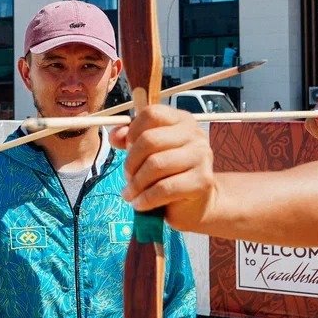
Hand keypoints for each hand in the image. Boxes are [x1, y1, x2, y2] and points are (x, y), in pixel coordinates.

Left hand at [109, 104, 216, 233]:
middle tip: (127, 178)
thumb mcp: (149, 152)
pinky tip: (140, 204)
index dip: (132, 132)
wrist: (196, 204)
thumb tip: (114, 136)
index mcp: (181, 120)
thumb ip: (130, 140)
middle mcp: (194, 134)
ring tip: (130, 194)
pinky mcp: (203, 180)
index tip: (127, 149)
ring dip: (136, 184)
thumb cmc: (169, 174)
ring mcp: (201, 156)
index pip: (151, 114)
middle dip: (131, 162)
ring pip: (156, 164)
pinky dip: (146, 198)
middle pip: (150, 140)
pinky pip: (165, 188)